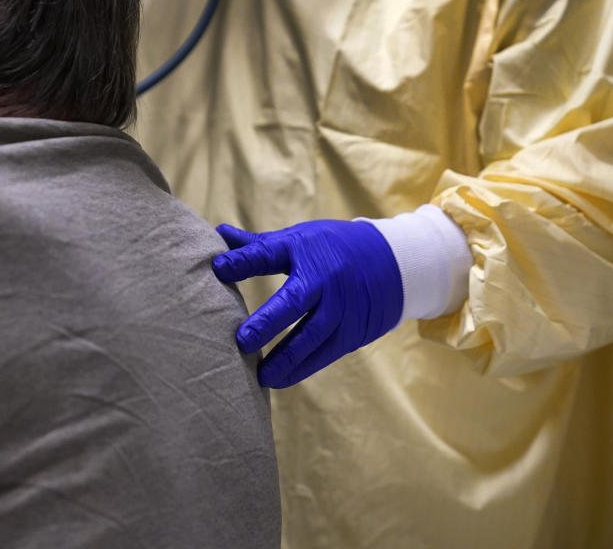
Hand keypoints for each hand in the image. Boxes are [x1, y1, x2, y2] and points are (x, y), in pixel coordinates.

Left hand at [212, 220, 403, 387]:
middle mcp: (326, 279)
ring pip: (313, 336)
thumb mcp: (298, 240)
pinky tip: (280, 380)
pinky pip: (326, 353)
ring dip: (286, 358)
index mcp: (306, 251)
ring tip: (260, 376)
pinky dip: (303, 368)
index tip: (218, 268)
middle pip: (296, 301)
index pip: (270, 253)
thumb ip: (258, 246)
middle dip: (269, 322)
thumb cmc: (332, 250)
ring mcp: (343, 307)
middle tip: (242, 341)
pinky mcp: (354, 331)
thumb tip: (218, 233)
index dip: (244, 260)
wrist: (394, 262)